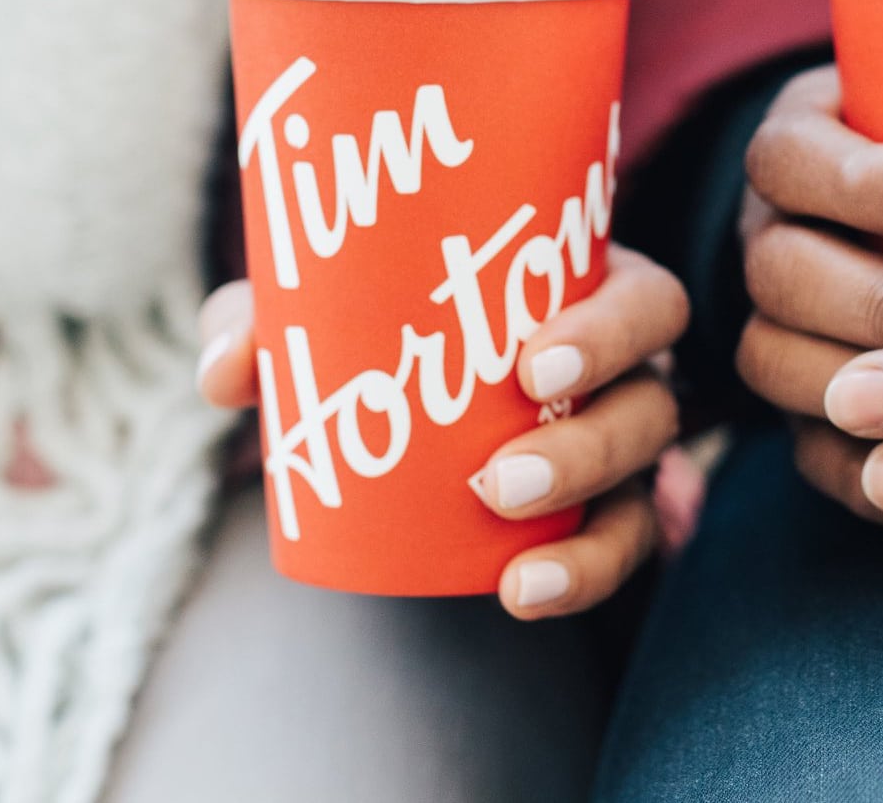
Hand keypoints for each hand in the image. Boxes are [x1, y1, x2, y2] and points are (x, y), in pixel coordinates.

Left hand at [197, 245, 688, 618]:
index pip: (644, 304)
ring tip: (515, 566)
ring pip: (642, 483)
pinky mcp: (604, 506)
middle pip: (652, 404)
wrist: (396, 376)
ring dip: (588, 525)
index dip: (608, 335)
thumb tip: (230, 372)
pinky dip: (582, 574)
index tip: (531, 370)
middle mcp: (625, 365)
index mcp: (590, 288)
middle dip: (587, 448)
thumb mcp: (325, 300)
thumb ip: (264, 316)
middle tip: (497, 480)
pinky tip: (524, 594)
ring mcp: (621, 441)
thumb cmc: (380, 309)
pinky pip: (622, 544)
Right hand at [735, 67, 882, 521]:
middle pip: (780, 268)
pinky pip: (804, 450)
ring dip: (878, 382)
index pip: (793, 155)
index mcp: (805, 145)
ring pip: (774, 358)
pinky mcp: (798, 413)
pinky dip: (865, 468)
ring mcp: (773, 326)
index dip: (868, 180)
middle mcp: (770, 233)